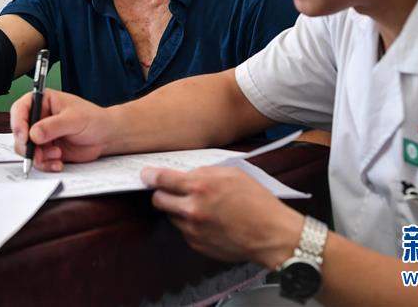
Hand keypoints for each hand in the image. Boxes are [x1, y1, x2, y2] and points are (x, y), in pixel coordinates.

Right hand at [9, 89, 111, 170]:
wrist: (106, 137)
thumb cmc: (93, 119)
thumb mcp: (74, 119)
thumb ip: (53, 126)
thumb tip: (33, 134)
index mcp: (43, 102)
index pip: (20, 109)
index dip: (18, 123)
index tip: (24, 136)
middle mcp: (39, 118)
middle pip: (19, 132)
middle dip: (27, 145)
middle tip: (37, 153)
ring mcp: (41, 135)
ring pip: (26, 149)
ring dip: (39, 156)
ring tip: (57, 154)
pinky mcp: (46, 150)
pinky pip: (38, 160)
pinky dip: (46, 164)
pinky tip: (59, 163)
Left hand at [140, 165, 303, 266]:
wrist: (271, 234)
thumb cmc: (257, 202)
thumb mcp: (232, 174)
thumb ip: (205, 172)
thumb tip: (187, 174)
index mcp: (200, 187)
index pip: (162, 179)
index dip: (150, 176)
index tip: (146, 175)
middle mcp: (192, 209)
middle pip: (158, 200)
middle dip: (162, 194)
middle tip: (171, 191)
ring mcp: (193, 230)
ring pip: (171, 216)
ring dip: (179, 210)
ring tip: (201, 207)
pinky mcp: (197, 245)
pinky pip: (185, 231)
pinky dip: (191, 225)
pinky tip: (210, 222)